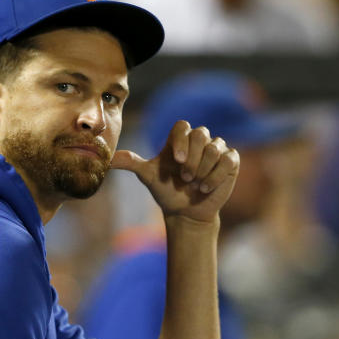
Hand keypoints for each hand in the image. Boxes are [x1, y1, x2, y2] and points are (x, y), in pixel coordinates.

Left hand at [110, 120, 238, 223]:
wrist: (186, 213)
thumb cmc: (166, 192)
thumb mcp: (148, 177)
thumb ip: (130, 163)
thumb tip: (108, 159)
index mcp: (178, 141)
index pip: (182, 126)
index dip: (180, 141)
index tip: (176, 161)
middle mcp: (198, 141)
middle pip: (200, 134)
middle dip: (193, 158)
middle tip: (185, 177)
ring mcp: (216, 149)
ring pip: (215, 147)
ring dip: (204, 169)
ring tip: (195, 184)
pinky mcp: (230, 160)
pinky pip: (229, 159)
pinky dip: (217, 175)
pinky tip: (206, 187)